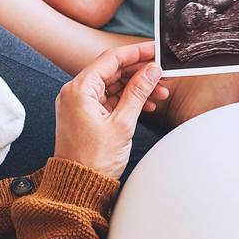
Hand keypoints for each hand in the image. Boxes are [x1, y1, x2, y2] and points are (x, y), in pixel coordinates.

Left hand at [54, 41, 163, 178]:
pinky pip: (108, 99)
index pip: (111, 59)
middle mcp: (75, 92)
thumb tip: (151, 70)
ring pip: (112, 85)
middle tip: (162, 75)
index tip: (155, 50)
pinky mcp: (84, 115)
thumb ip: (138, 93)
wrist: (78, 188)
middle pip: (112, 71)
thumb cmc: (94, 160)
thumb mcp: (122, 124)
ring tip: (160, 95)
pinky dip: (127, 100)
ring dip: (136, 88)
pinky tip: (146, 106)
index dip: (136, 53)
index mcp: (79, 90)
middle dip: (139, 73)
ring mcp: (79, 104)